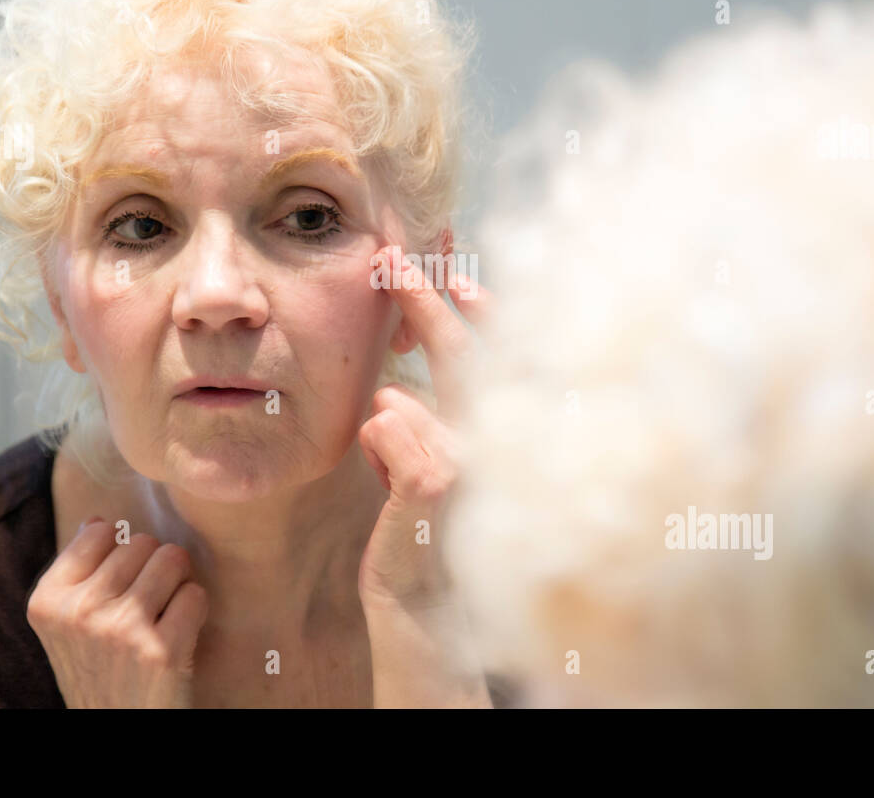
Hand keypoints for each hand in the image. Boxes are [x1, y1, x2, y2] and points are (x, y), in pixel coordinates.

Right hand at [26, 517, 209, 707]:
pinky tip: (178, 633)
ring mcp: (120, 630)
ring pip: (172, 558)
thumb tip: (97, 521)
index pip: (99, 531)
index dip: (120, 552)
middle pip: (141, 541)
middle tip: (146, 602)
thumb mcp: (66, 627)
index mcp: (47, 601)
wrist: (116, 729)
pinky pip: (196, 594)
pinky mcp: (161, 650)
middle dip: (152, 565)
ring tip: (163, 612)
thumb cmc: (98, 670)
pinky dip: (194, 610)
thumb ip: (76, 574)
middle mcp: (79, 612)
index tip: (120, 582)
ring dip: (176, 582)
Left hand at [357, 244, 490, 610]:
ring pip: (396, 400)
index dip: (475, 310)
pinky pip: (380, 423)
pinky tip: (388, 493)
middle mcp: (499, 442)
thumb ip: (420, 429)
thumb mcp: (426, 477)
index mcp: (496, 439)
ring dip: (383, 437)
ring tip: (395, 486)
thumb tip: (389, 385)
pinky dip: (374, 453)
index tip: (454, 269)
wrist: (424, 613)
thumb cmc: (423, 543)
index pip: (493, 358)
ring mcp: (471, 456)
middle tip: (393, 260)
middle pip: (459, 354)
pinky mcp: (435, 475)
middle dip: (424, 298)